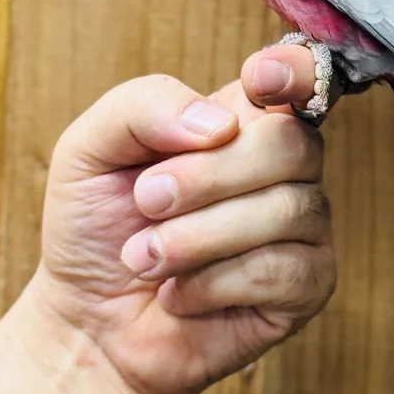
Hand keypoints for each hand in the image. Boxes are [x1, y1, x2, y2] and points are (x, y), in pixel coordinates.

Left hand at [20, 45, 334, 393]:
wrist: (87, 323)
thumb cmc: (96, 229)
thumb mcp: (89, 149)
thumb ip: (144, 108)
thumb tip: (219, 125)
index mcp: (239, 121)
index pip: (300, 76)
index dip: (296, 71)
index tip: (258, 80)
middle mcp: (283, 168)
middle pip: (289, 144)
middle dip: (206, 177)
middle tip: (146, 201)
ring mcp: (302, 226)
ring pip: (284, 210)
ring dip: (196, 238)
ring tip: (145, 258)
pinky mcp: (306, 286)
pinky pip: (280, 270)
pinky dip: (212, 283)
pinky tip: (180, 293)